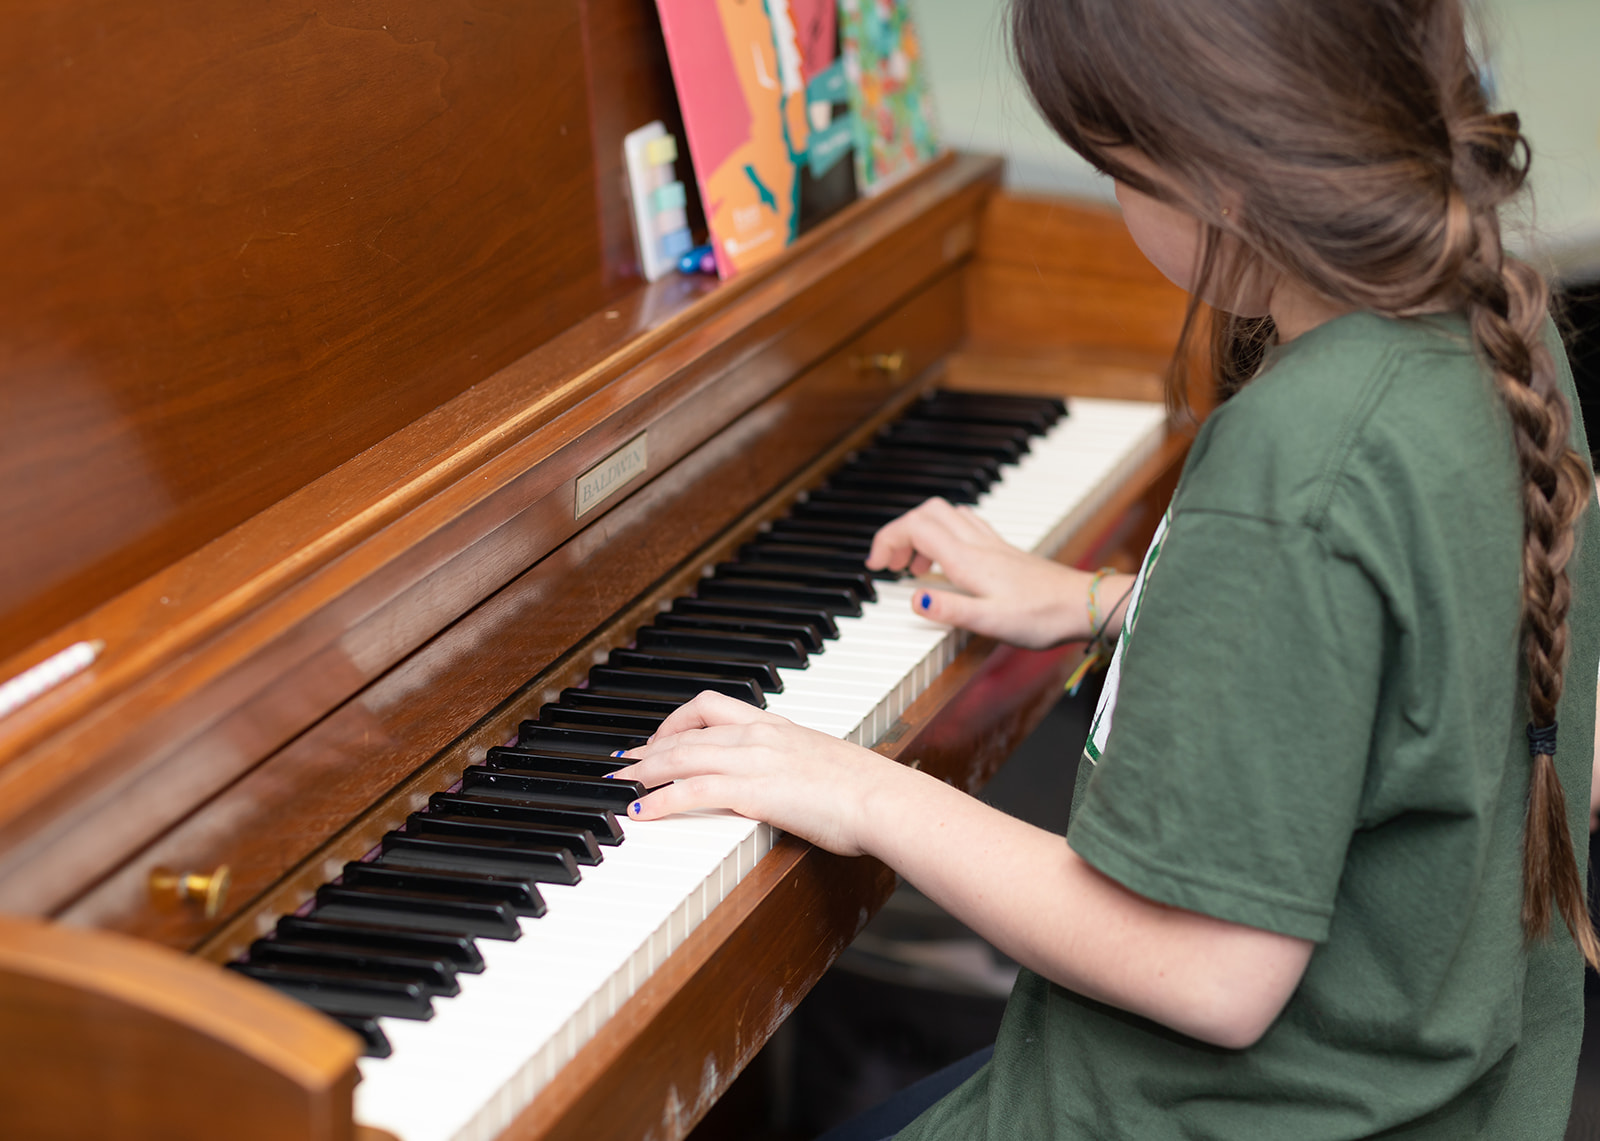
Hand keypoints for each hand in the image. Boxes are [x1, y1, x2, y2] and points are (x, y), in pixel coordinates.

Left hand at [611, 691, 905, 856]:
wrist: (884, 799)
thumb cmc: (866, 791)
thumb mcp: (823, 768)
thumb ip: (797, 768)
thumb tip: (790, 785)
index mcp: (775, 725)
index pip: (711, 706)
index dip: (675, 720)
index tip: (659, 737)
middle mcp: (759, 735)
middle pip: (687, 732)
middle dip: (649, 747)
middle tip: (623, 762)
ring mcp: (754, 760)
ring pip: (682, 756)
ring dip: (644, 770)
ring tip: (619, 783)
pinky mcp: (752, 790)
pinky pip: (691, 791)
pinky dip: (660, 799)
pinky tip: (641, 810)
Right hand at [865, 497, 1105, 647]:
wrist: (1082, 606)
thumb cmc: (1042, 616)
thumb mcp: (991, 621)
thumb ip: (950, 609)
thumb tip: (914, 597)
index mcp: (967, 559)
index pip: (915, 526)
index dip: (888, 538)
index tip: (877, 564)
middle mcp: (977, 544)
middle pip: (927, 512)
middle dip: (899, 530)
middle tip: (890, 564)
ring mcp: (991, 544)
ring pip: (946, 515)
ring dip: (921, 532)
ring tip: (914, 565)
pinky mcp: (1003, 550)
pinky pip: (965, 526)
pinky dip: (944, 535)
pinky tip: (947, 562)